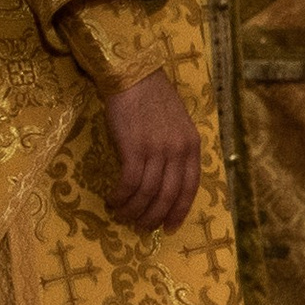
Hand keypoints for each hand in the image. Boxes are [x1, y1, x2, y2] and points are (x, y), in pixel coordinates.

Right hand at [100, 73, 201, 234]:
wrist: (133, 76)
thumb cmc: (153, 99)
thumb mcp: (178, 124)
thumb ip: (177, 150)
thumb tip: (167, 182)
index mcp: (192, 145)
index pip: (190, 187)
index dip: (179, 211)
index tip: (169, 227)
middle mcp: (178, 150)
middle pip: (168, 196)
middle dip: (154, 217)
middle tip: (141, 227)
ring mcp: (156, 150)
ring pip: (147, 194)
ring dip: (134, 210)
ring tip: (122, 215)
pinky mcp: (133, 148)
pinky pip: (129, 184)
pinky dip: (121, 197)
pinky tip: (113, 200)